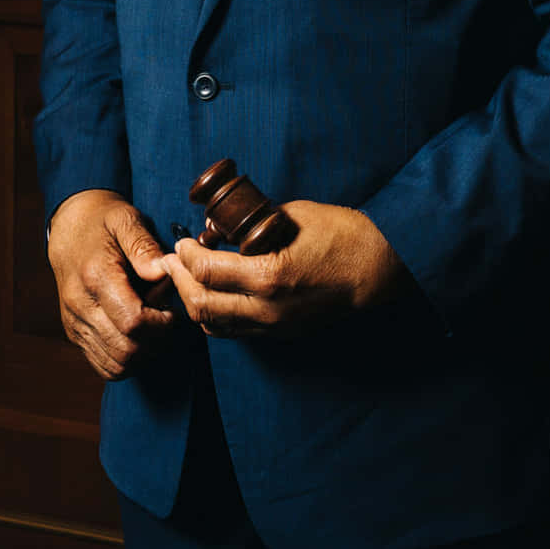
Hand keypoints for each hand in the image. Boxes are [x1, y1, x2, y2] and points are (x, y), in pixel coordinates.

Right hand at [47, 189, 178, 378]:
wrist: (69, 228)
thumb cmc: (104, 222)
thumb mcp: (127, 219)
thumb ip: (145, 246)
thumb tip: (163, 271)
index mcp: (96, 276)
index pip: (133, 321)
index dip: (161, 324)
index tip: (172, 310)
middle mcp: (81, 305)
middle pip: (126, 350)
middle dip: (155, 341)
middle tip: (165, 318)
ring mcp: (75, 323)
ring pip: (116, 364)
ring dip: (143, 354)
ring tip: (152, 327)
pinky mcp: (74, 334)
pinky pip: (103, 365)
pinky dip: (126, 360)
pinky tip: (137, 337)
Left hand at [158, 200, 410, 337]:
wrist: (378, 269)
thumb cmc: (341, 235)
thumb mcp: (291, 215)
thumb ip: (251, 224)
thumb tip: (217, 225)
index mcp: (269, 276)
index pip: (206, 272)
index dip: (184, 256)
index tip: (179, 242)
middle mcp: (266, 309)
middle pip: (201, 305)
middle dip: (179, 281)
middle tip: (171, 261)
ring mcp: (274, 327)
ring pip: (214, 326)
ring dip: (193, 302)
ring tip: (186, 279)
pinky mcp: (281, 334)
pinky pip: (234, 331)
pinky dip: (214, 315)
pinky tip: (212, 295)